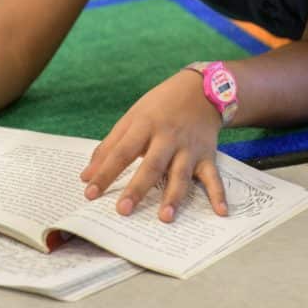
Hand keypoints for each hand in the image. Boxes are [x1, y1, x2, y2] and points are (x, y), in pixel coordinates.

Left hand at [79, 70, 226, 222]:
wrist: (200, 90)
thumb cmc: (159, 107)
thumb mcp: (131, 118)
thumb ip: (109, 146)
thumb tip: (87, 176)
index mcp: (144, 126)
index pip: (121, 152)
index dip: (105, 173)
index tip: (90, 193)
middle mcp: (167, 138)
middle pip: (151, 165)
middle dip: (137, 188)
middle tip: (123, 210)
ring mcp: (189, 148)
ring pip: (180, 174)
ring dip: (174, 196)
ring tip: (165, 217)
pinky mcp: (208, 156)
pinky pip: (214, 176)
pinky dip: (219, 194)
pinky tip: (221, 211)